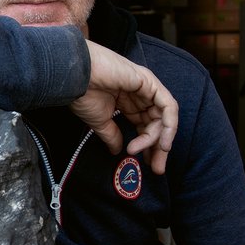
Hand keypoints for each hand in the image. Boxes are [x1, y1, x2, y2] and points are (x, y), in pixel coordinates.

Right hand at [69, 41, 178, 174]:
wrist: (75, 77)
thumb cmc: (82, 93)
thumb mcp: (99, 121)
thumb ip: (112, 135)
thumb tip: (117, 150)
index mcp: (126, 101)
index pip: (145, 126)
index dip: (148, 146)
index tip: (147, 164)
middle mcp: (139, 94)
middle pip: (157, 123)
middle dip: (158, 147)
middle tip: (157, 168)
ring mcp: (146, 87)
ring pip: (163, 117)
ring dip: (158, 139)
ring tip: (146, 153)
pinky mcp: (150, 82)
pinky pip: (168, 106)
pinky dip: (169, 125)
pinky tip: (162, 142)